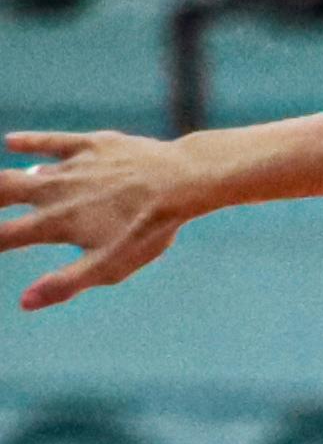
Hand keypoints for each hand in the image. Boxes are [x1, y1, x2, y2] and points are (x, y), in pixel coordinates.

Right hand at [0, 130, 198, 309]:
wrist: (182, 182)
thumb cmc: (149, 229)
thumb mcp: (111, 266)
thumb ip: (66, 283)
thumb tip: (25, 303)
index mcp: (57, 223)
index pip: (5, 234)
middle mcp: (56, 192)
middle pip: (3, 192)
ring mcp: (72, 167)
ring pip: (25, 170)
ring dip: (5, 181)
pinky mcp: (90, 145)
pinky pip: (52, 140)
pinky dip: (28, 141)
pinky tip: (12, 142)